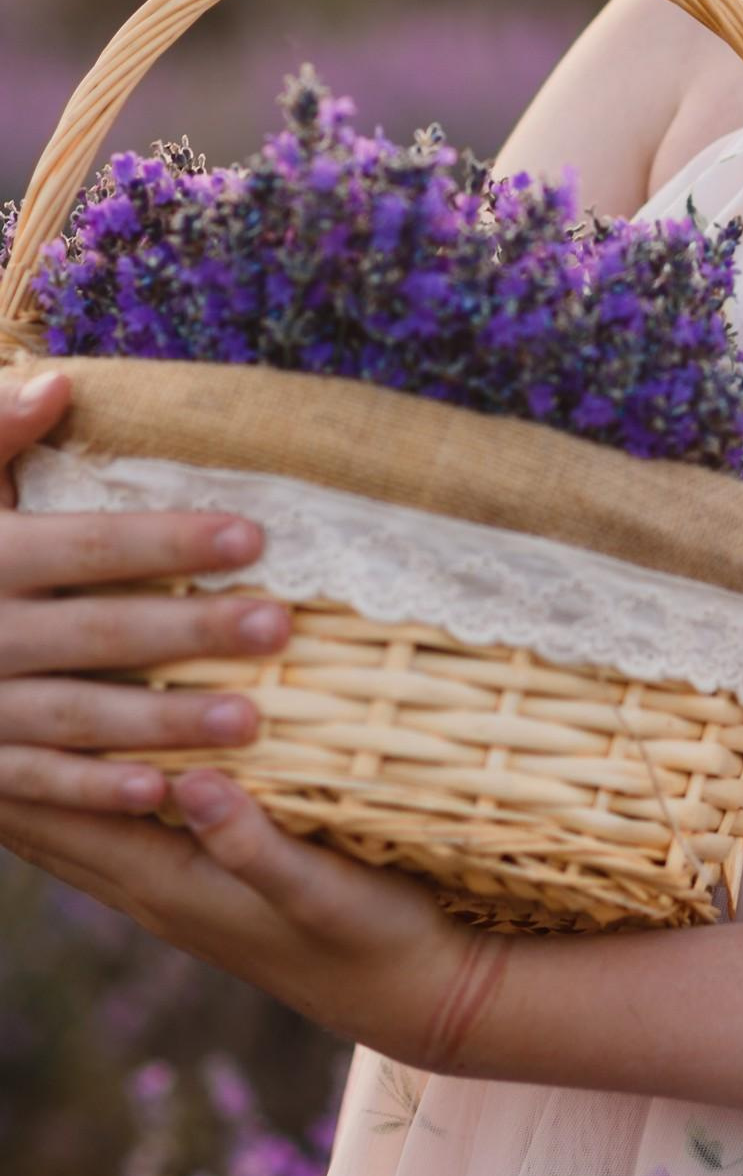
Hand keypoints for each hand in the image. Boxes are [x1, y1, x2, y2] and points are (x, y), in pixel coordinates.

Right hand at [0, 363, 296, 811]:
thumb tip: (59, 384)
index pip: (90, 546)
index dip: (169, 541)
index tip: (253, 537)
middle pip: (99, 634)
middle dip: (190, 632)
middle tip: (278, 626)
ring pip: (77, 716)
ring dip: (161, 723)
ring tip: (249, 720)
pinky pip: (31, 781)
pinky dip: (91, 790)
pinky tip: (160, 791)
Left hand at [0, 764, 497, 1067]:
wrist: (412, 997)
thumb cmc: (374, 937)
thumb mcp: (323, 889)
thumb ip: (255, 843)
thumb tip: (192, 781)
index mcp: (167, 882)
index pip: (56, 814)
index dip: (11, 759)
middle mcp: (150, 889)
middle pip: (41, 821)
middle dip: (3, 762)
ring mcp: (169, 891)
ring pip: (69, 825)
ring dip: (31, 773)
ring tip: (3, 716)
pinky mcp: (196, 884)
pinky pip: (109, 828)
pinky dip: (79, 786)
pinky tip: (80, 756)